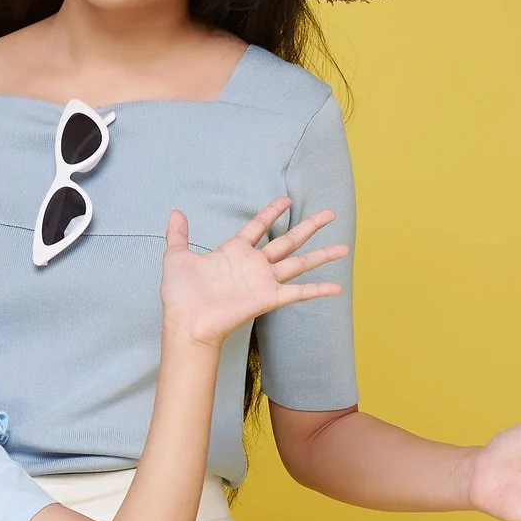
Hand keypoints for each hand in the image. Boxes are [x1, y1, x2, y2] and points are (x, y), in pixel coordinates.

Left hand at [159, 198, 342, 352]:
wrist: (186, 321)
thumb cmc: (180, 295)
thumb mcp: (176, 257)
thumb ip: (178, 234)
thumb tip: (175, 212)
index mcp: (235, 251)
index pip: (258, 226)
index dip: (272, 212)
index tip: (286, 199)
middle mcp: (254, 265)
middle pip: (288, 240)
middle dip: (309, 227)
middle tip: (330, 213)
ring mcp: (263, 281)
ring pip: (299, 262)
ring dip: (322, 255)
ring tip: (345, 247)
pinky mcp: (268, 298)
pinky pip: (298, 292)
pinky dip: (318, 290)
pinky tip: (337, 288)